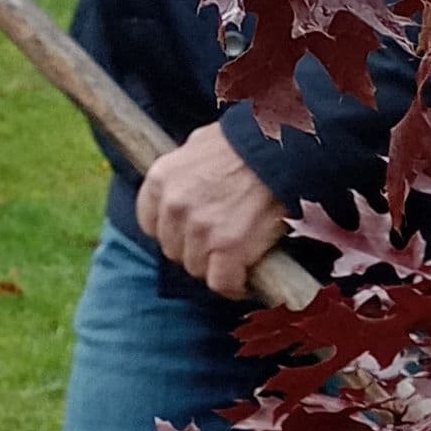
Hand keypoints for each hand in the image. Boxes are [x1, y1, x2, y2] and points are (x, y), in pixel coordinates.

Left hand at [136, 122, 285, 297]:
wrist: (280, 150)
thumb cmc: (247, 144)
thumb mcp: (199, 146)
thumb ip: (184, 174)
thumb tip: (186, 188)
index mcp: (162, 179)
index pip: (150, 224)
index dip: (173, 233)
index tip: (190, 235)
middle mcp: (175, 205)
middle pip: (174, 250)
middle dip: (195, 250)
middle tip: (220, 244)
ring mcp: (200, 229)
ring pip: (197, 268)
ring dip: (216, 267)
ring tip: (237, 258)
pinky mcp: (228, 248)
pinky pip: (223, 283)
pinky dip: (235, 286)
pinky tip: (245, 280)